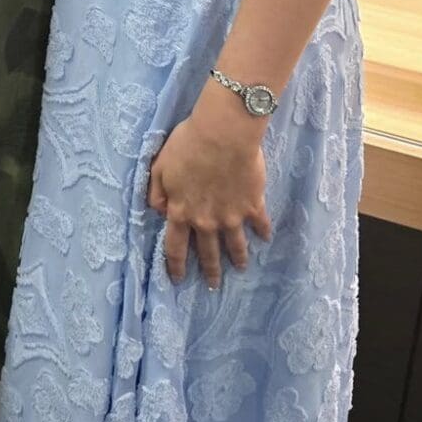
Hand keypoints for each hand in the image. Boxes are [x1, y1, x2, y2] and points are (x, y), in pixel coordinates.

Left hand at [147, 87, 273, 289]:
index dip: (175, 266)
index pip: (174, 247)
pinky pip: (260, 223)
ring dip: (238, 259)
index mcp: (181, 212)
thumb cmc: (187, 145)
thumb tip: (158, 212)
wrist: (223, 135)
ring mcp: (231, 216)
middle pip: (207, 252)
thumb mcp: (159, 166)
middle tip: (213, 286)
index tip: (178, 280)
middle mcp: (206, 221)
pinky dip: (263, 232)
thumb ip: (156, 192)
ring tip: (241, 269)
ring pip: (235, 245)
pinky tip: (266, 238)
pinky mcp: (253, 205)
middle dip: (210, 271)